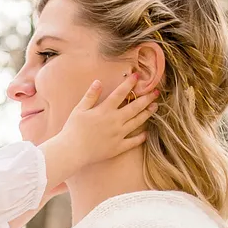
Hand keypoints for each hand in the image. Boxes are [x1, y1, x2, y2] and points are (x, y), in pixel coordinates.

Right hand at [40, 73, 157, 192]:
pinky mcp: (118, 147)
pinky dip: (141, 137)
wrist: (72, 151)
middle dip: (146, 98)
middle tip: (155, 92)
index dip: (129, 84)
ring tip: (155, 107)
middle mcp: (115, 121)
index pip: (120, 93)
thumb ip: (91, 96)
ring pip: (137, 122)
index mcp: (105, 110)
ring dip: (147, 114)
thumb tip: (98, 82)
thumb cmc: (72, 129)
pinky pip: (133, 142)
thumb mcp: (79, 109)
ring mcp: (118, 134)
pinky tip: (146, 133)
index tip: (138, 76)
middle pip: (134, 107)